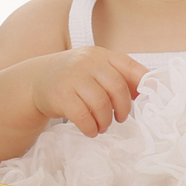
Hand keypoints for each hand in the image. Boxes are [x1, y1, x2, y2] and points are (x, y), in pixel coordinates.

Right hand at [25, 48, 146, 138]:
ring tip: (103, 126)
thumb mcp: (95, 70)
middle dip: (123, 107)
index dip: (143, 83)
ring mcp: (72, 77)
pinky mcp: (60, 94)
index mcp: (101, 55)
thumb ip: (119, 77)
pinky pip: (82, 115)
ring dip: (105, 120)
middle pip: (117, 87)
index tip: (148, 98)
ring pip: (100, 103)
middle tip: (121, 119)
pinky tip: (91, 130)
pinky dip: (90, 127)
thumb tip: (148, 89)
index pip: (129, 66)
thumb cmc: (74, 77)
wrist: (36, 79)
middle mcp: (88, 62)